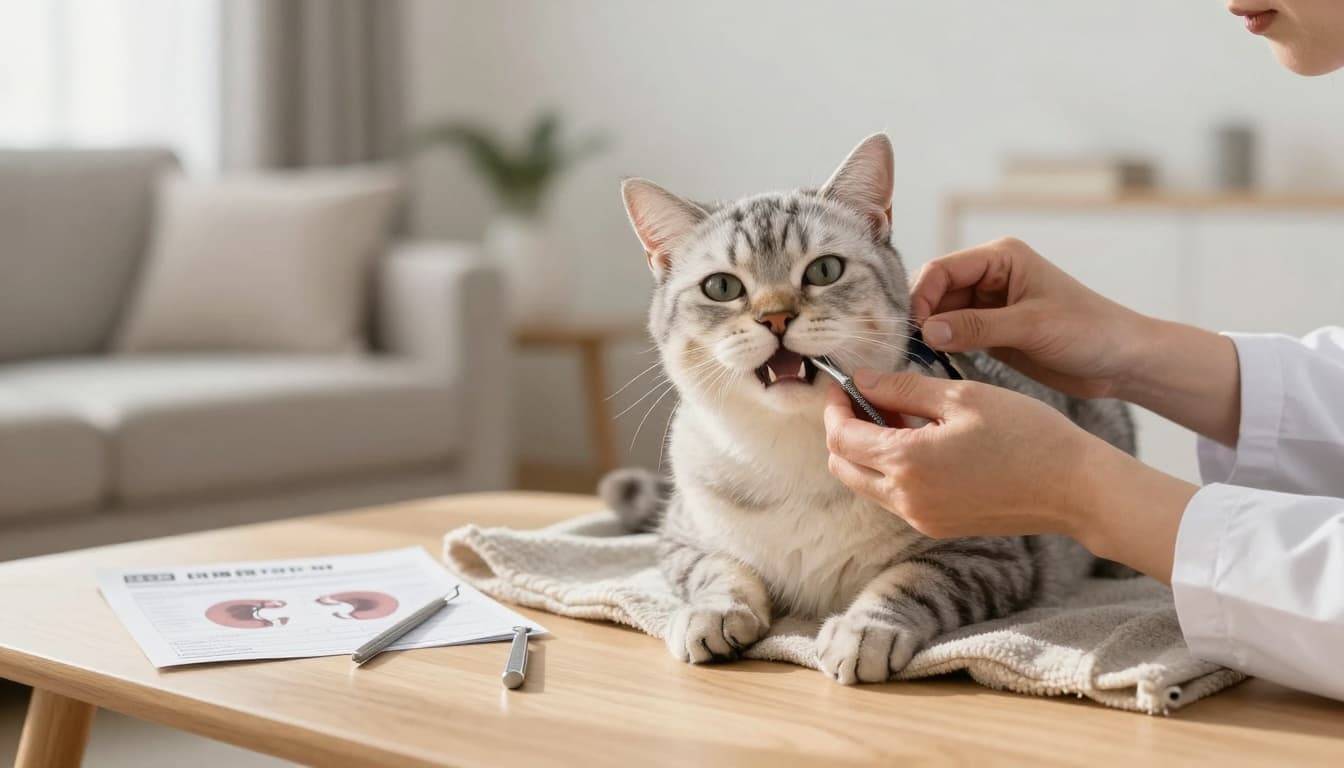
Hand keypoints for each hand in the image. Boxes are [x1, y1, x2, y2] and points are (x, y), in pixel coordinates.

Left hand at [822, 374, 1094, 537]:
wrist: (1076, 489)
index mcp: (907, 464)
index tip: (844, 383)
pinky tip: (920, 440)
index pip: (841, 437)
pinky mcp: (940, 526)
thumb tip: (861, 380)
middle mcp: (905, 500)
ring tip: (897, 413)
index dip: (835, 406)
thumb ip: (902, 388)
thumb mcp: (961, 396)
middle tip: (866, 398)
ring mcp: (922, 518)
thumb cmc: (1026, 434)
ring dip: (868, 451)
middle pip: (843, 467)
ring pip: (867, 484)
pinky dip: (892, 469)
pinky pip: (895, 497)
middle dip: (843, 431)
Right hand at [910, 238, 1146, 398]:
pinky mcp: (989, 332)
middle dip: (920, 316)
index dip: (921, 296)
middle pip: (935, 290)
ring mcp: (988, 305)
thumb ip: (977, 327)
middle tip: (909, 347)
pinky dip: (941, 347)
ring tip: (917, 357)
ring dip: (929, 334)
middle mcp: (990, 276)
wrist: (1121, 361)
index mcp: (1001, 258)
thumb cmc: (1089, 331)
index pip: (942, 269)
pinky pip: (953, 334)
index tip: (914, 329)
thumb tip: (928, 331)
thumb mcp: (1031, 326)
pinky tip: (933, 362)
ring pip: (940, 314)